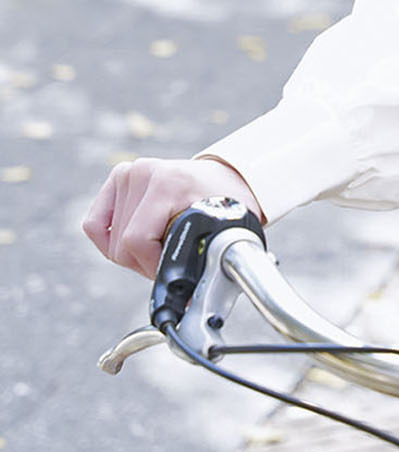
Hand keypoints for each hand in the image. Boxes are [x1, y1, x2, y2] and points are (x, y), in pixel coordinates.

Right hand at [82, 157, 264, 278]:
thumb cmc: (224, 204)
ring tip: (159, 245)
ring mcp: (130, 172)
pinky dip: (109, 241)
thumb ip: (205, 260)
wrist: (224, 177)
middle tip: (168, 258)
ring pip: (109, 241)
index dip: (151, 267)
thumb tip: (188, 306)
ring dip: (132, 254)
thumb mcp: (221, 228)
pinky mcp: (119, 177)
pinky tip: (134, 240)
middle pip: (121, 246)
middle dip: (145, 263)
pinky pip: (95, 225)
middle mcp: (145, 173)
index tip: (172, 271)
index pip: (136, 241)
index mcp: (169, 183)